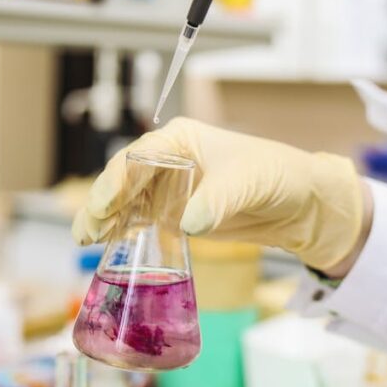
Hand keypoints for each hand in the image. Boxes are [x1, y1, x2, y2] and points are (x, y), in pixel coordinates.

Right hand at [72, 117, 369, 270]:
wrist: (298, 204)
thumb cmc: (276, 175)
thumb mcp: (247, 182)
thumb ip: (217, 200)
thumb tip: (188, 222)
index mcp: (181, 140)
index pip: (139, 156)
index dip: (118, 179)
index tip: (106, 203)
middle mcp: (167, 161)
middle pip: (123, 179)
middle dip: (102, 203)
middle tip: (88, 230)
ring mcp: (168, 189)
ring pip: (125, 202)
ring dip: (105, 220)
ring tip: (88, 240)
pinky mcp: (174, 215)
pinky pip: (140, 222)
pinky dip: (122, 233)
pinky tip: (106, 247)